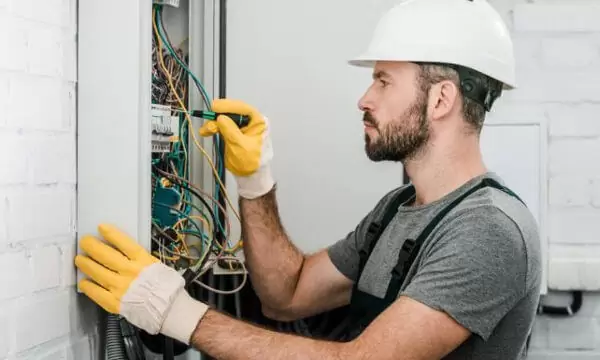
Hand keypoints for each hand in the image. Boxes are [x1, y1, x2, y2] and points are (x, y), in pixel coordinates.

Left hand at [74, 224, 208, 344]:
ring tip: (79, 259)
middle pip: (106, 256)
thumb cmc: (166, 286)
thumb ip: (140, 259)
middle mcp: (130, 272)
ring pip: (98, 272)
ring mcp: (120, 287)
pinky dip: (88, 286)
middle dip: (92, 246)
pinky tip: (83, 281)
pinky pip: (97, 293)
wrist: (169, 309)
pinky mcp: (114, 303)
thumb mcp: (156, 265)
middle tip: (84, 241)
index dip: (111, 234)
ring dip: (86, 264)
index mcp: (143, 261)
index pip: (124, 243)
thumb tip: (123, 251)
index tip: (101, 227)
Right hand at [199, 99, 274, 198]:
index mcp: (258, 122)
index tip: (215, 107)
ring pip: (225, 119)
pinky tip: (206, 132)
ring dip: (214, 123)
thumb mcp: (240, 146)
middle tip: (208, 119)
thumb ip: (230, 130)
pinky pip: (222, 126)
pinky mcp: (232, 133)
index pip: (243, 108)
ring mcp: (240, 127)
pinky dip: (213, 128)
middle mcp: (250, 122)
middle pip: (232, 112)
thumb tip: (221, 117)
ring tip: (206, 131)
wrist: (250, 176)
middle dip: (219, 116)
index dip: (229, 106)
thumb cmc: (252, 162)